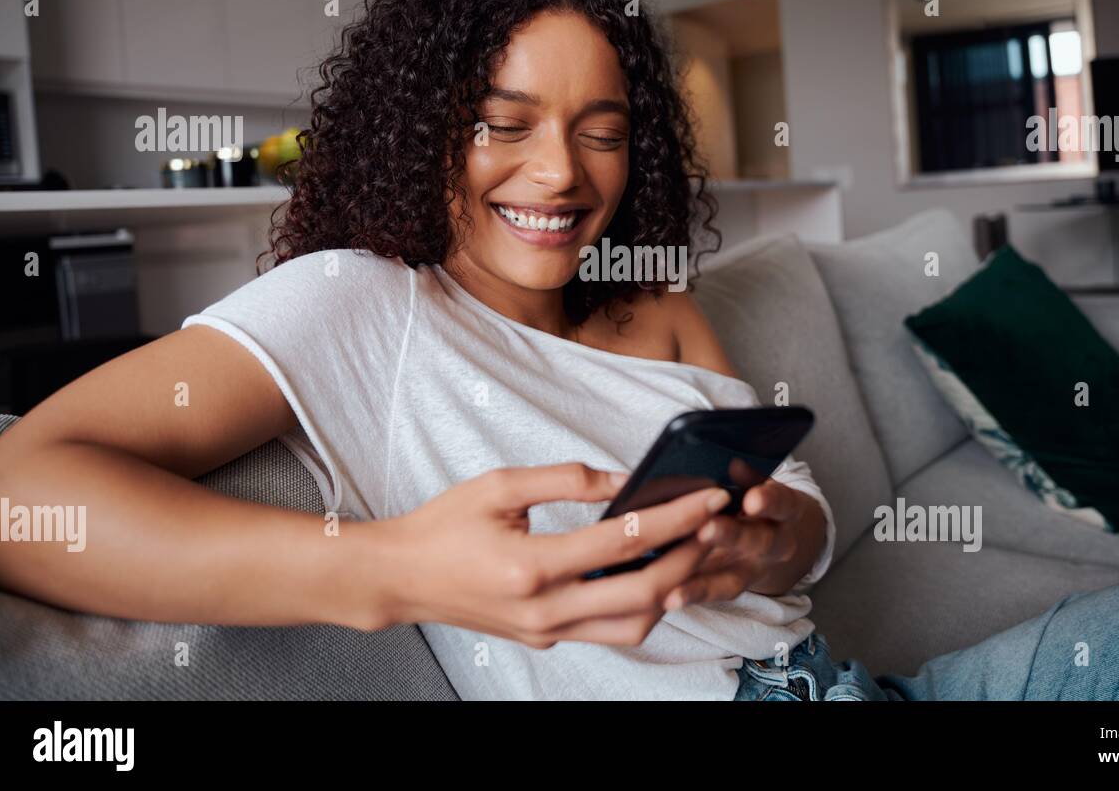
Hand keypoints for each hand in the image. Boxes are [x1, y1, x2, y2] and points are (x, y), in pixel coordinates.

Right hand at [369, 462, 732, 648]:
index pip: (626, 542)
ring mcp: (547, 632)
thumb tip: (625, 478)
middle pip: (643, 594)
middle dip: (690, 558)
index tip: (710, 496)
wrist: (401, 578)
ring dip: (672, 590)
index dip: (676, 517)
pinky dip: (640, 606)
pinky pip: (610, 631)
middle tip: (717, 525)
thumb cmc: (444, 526)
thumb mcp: (501, 485)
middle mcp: (545, 610)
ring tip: (691, 550)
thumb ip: (569, 479)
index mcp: (531, 566)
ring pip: (634, 626)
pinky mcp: (547, 639)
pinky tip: (653, 572)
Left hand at [663, 462, 822, 606]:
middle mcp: (775, 543)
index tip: (752, 498)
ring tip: (678, 583)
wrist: (773, 538)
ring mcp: (753, 569)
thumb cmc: (755, 500)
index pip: (782, 503)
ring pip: (734, 578)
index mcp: (784, 509)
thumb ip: (745, 476)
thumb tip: (732, 463)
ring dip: (705, 581)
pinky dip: (691, 595)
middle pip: (758, 541)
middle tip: (707, 528)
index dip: (769, 501)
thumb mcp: (757, 481)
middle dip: (732, 535)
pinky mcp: (732, 587)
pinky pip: (713, 594)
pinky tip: (670, 597)